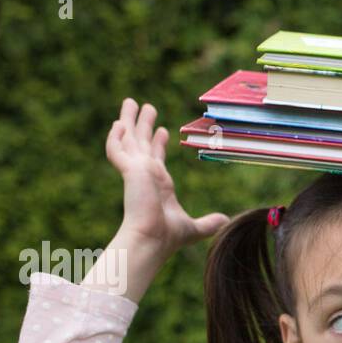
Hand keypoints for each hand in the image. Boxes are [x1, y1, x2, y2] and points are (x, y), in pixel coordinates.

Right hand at [106, 98, 228, 257]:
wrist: (152, 240)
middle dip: (144, 125)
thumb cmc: (168, 237)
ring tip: (131, 102)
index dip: (159, 144)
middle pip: (142, 143)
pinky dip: (115, 137)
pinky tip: (117, 124)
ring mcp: (135, 172)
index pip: (156, 159)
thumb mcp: (194, 228)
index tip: (164, 130)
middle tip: (145, 106)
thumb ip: (209, 223)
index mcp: (158, 184)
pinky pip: (117, 149)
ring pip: (128, 140)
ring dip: (129, 121)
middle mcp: (145, 175)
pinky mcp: (128, 171)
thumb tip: (226, 221)